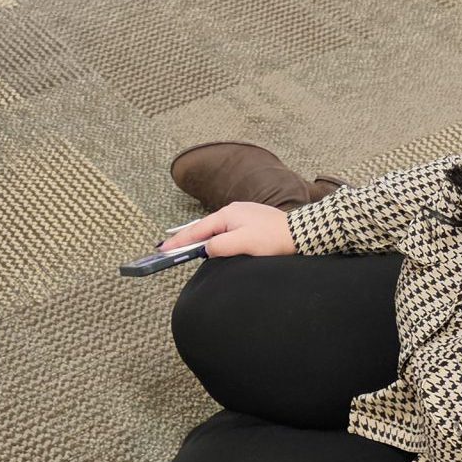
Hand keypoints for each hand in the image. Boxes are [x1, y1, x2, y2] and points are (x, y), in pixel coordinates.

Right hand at [159, 201, 295, 258]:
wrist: (299, 234)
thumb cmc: (273, 239)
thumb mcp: (242, 244)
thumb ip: (219, 246)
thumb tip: (206, 249)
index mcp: (227, 214)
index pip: (197, 231)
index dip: (179, 241)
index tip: (162, 249)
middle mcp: (232, 211)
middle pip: (203, 228)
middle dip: (184, 239)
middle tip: (165, 249)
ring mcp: (242, 215)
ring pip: (214, 229)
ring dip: (199, 239)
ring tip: (183, 248)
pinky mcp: (250, 223)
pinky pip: (224, 230)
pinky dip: (212, 238)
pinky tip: (210, 244)